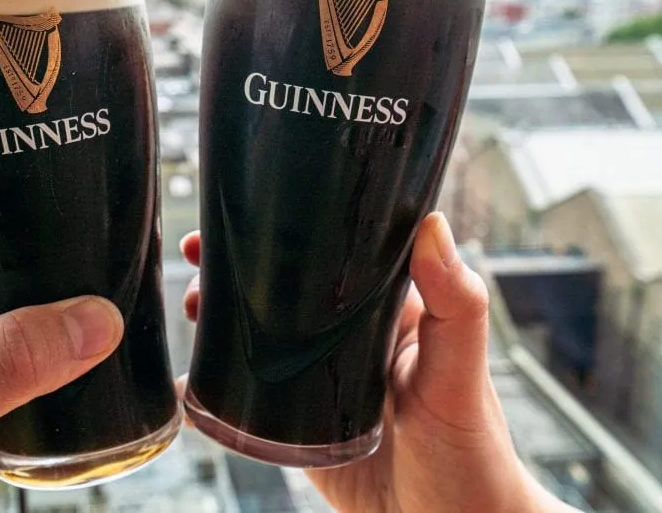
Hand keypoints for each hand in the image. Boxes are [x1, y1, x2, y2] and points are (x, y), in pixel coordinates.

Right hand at [179, 212, 577, 512]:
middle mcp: (349, 338)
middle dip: (237, 267)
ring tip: (193, 306)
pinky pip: (251, 392)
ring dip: (221, 314)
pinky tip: (190, 375)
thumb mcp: (458, 375)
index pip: (335, 254)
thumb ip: (456, 306)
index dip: (291, 228)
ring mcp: (320, 379)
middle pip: (284, 289)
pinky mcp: (298, 422)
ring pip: (261, 334)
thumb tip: (433, 227)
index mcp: (389, 312)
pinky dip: (216, 380)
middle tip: (197, 255)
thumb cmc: (472, 451)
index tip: (248, 209)